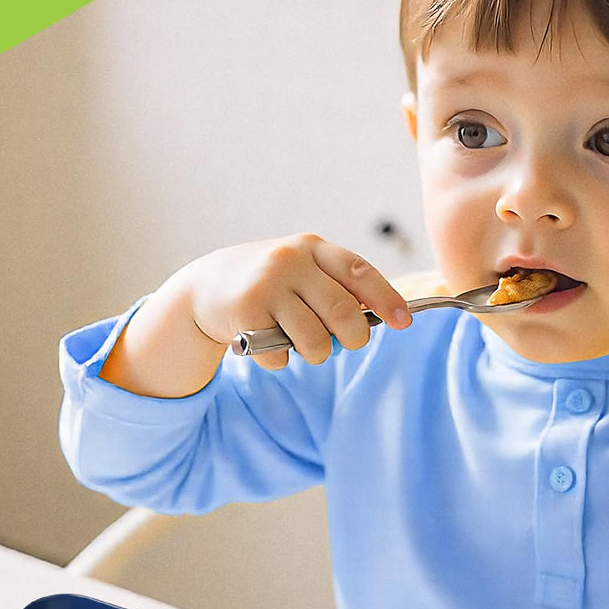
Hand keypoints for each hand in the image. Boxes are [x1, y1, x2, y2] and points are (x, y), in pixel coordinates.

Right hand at [182, 234, 411, 371]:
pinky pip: (281, 356)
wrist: (205, 286)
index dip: (386, 299)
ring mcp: (266, 286)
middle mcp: (290, 262)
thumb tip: (380, 320)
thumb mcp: (302, 273)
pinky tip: (264, 341)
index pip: (359, 272)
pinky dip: (278, 359)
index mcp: (313, 249)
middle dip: (353, 338)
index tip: (403, 322)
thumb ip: (336, 290)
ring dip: (315, 353)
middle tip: (346, 344)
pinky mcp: (245, 314)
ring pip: (315, 341)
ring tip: (299, 342)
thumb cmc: (269, 285)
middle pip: (343, 313)